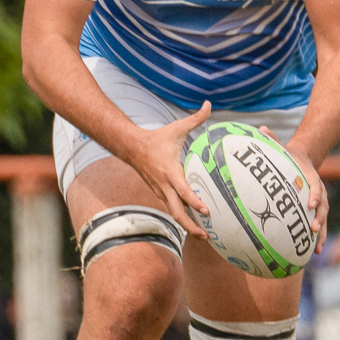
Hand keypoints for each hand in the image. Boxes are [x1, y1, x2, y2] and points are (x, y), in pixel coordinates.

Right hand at [125, 102, 212, 237]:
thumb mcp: (177, 127)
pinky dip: (181, 217)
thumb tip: (208, 104)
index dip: (194, 202)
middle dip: (191, 226)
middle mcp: (164, 186)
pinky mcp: (159, 194)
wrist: (132, 148)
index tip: (206, 211)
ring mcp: (160, 192)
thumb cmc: (157, 138)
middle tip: (206, 235)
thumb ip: (195, 118)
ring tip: (203, 234)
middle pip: (177, 212)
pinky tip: (193, 223)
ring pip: (173, 213)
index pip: (183, 191)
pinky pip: (171, 208)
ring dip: (187, 225)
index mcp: (170, 172)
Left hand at [268, 131, 328, 251]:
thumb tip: (259, 128)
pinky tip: (314, 253)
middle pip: (323, 205)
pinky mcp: (315, 211)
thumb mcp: (281, 147)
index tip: (311, 202)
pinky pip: (318, 226)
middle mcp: (318, 190)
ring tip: (317, 248)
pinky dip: (318, 239)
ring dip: (321, 233)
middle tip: (313, 227)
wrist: (304, 160)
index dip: (314, 193)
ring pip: (323, 219)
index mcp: (310, 175)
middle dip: (319, 217)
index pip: (314, 184)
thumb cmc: (288, 156)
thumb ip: (272, 140)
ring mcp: (319, 202)